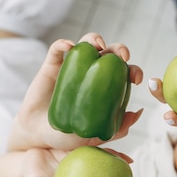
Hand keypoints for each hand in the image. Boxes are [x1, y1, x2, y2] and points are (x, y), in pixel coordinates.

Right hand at [8, 33, 143, 151]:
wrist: (39, 138)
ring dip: (94, 39)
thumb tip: (138, 113)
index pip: (123, 73)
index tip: (136, 78)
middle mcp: (90, 74)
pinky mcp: (51, 66)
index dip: (133, 71)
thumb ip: (118, 129)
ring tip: (98, 44)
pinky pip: (57, 49)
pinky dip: (63, 43)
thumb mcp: (95, 137)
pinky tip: (69, 45)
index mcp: (104, 88)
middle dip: (119, 49)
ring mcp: (71, 68)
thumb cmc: (68, 137)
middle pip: (108, 54)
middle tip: (122, 56)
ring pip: (85, 45)